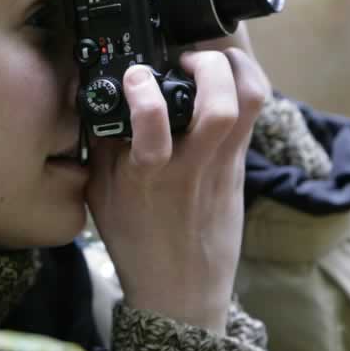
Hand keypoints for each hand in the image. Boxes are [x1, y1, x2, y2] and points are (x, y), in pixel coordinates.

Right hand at [85, 48, 269, 333]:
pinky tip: (222, 84)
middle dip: (208, 66)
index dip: (144, 90)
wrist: (179, 291)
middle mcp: (190, 167)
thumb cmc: (135, 241)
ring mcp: (222, 167)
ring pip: (249, 105)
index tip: (134, 74)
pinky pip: (252, 118)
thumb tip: (97, 95)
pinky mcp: (240, 169)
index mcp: (147, 174)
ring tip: (212, 62)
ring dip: (236, 69)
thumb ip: (101, 143)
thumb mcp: (101, 193)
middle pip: (220, 107)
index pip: (151, 124)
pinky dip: (243, 88)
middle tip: (187, 59)